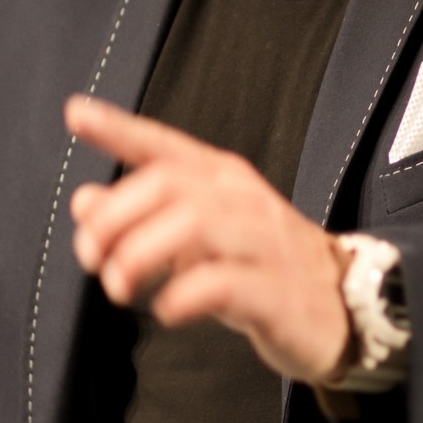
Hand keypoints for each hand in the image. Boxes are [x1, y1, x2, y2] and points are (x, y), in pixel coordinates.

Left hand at [65, 94, 350, 383]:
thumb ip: (140, 216)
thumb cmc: (257, 266)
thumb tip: (83, 202)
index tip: (76, 112)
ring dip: (139, 254)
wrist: (345, 310)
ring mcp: (264, 241)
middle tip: (89, 255)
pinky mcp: (277, 291)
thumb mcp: (193, 239)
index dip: (118, 128)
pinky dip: (181, 295)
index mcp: (220, 178)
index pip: (162, 144)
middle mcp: (241, 199)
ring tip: (117, 286)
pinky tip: (165, 309)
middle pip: (166, 185)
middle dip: (114, 218)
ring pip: (193, 225)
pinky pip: (222, 283)